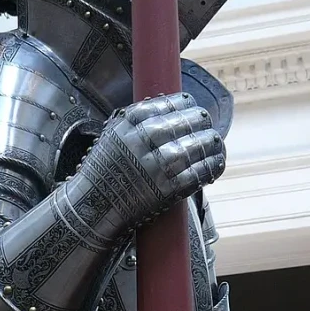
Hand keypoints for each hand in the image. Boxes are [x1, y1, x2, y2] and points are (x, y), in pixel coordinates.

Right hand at [63, 92, 224, 242]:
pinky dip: (212, 166)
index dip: (185, 103)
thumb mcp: (113, 134)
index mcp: (130, 123)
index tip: (192, 105)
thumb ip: (138, 120)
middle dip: (201, 120)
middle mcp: (144, 140)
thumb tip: (172, 106)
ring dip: (211, 142)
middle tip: (207, 122)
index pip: (168, 104)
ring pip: (197, 146)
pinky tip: (217, 161)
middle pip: (186, 122)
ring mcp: (158, 166)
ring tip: (216, 141)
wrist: (92, 206)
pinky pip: (199, 173)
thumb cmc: (104, 169)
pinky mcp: (168, 190)